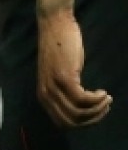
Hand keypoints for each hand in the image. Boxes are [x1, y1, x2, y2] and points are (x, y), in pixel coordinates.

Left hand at [37, 12, 112, 127]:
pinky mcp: (64, 78)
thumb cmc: (60, 48)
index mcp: (44, 98)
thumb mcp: (60, 75)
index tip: (97, 112)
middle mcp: (46, 96)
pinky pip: (83, 99)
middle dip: (92, 119)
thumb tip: (81, 106)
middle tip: (105, 107)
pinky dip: (96, 99)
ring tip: (107, 99)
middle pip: (71, 122)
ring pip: (78, 113)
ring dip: (97, 109)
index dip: (83, 123)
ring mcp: (54, 88)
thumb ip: (65, 91)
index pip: (62, 123)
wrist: (55, 26)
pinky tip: (103, 92)